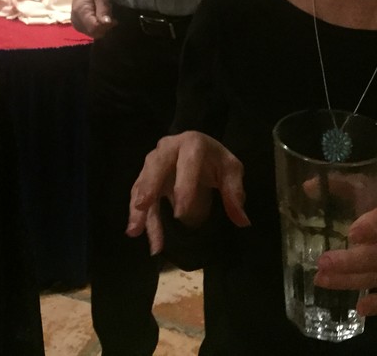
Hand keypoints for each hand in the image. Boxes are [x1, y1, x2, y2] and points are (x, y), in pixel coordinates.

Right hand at [69, 0, 115, 37]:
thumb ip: (104, 9)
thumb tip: (108, 23)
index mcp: (81, 12)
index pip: (95, 28)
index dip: (106, 26)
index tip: (114, 20)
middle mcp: (76, 21)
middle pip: (94, 33)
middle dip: (105, 28)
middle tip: (110, 17)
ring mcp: (76, 24)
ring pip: (92, 34)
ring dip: (101, 28)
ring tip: (104, 17)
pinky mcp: (77, 26)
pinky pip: (89, 32)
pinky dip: (96, 28)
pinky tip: (99, 20)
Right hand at [127, 131, 249, 254]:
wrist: (198, 150)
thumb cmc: (214, 161)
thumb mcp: (231, 170)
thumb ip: (234, 192)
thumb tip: (242, 220)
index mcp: (193, 143)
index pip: (188, 163)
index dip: (183, 186)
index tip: (181, 214)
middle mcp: (168, 148)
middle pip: (156, 165)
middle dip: (149, 186)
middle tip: (143, 206)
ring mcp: (153, 162)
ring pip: (142, 182)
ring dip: (138, 207)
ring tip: (134, 230)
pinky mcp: (145, 176)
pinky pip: (138, 195)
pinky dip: (136, 214)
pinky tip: (135, 232)